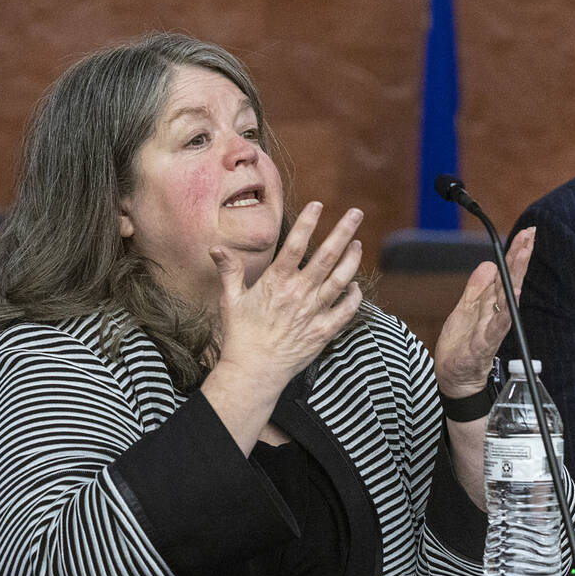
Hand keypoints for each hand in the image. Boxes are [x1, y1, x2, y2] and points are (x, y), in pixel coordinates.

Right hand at [210, 201, 364, 393]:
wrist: (254, 371)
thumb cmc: (240, 335)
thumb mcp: (230, 300)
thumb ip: (229, 270)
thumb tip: (215, 247)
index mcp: (276, 282)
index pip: (296, 244)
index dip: (308, 222)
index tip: (318, 204)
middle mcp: (299, 293)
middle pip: (328, 256)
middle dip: (344, 231)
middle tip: (356, 213)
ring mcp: (314, 312)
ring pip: (342, 279)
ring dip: (352, 259)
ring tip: (358, 244)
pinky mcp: (324, 332)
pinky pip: (346, 310)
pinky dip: (354, 297)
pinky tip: (356, 286)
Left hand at [433, 226, 535, 397]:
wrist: (452, 378)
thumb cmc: (461, 346)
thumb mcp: (465, 309)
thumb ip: (476, 288)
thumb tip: (489, 264)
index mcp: (492, 305)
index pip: (506, 275)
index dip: (516, 254)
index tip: (528, 233)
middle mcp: (496, 315)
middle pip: (510, 282)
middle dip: (520, 259)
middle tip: (530, 237)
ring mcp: (491, 330)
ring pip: (507, 301)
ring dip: (515, 278)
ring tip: (522, 257)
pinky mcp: (482, 346)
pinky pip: (495, 327)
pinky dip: (504, 312)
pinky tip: (511, 296)